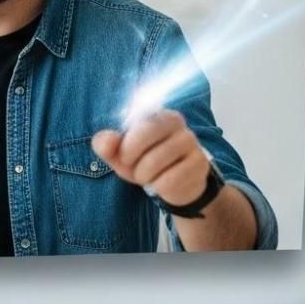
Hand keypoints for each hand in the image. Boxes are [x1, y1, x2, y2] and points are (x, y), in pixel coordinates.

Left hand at [90, 107, 212, 210]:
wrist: (176, 186)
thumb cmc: (146, 163)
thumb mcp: (122, 155)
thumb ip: (106, 145)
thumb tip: (105, 142)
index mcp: (160, 115)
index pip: (138, 126)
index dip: (126, 147)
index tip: (126, 156)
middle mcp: (179, 125)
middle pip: (144, 140)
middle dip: (133, 163)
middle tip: (138, 169)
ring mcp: (192, 144)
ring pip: (155, 163)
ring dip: (146, 177)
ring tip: (152, 176)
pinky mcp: (200, 165)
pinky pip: (169, 181)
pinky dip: (160, 188)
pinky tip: (166, 184)